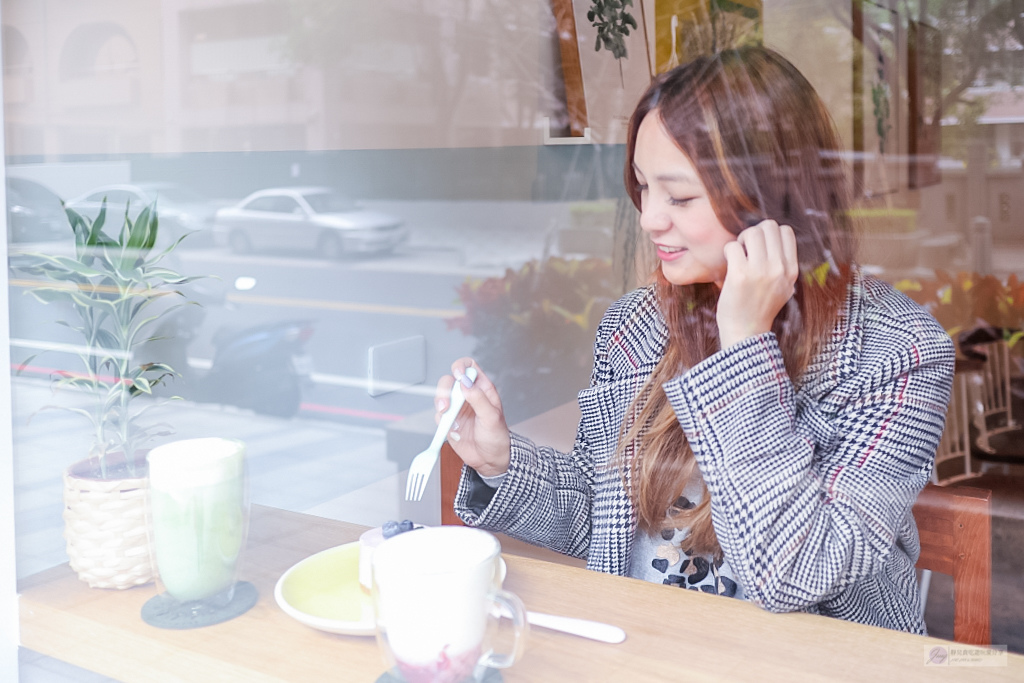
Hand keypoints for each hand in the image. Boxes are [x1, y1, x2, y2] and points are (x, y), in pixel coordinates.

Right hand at [434, 358, 510, 476]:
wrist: (490, 459)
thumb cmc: (497, 437)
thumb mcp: (492, 417)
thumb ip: (478, 398)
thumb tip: (465, 383)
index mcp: (482, 389)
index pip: (469, 367)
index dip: (461, 367)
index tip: (457, 375)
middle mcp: (468, 395)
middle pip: (449, 380)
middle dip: (445, 389)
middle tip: (448, 403)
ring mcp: (457, 408)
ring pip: (441, 396)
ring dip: (441, 404)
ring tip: (448, 416)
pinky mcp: (449, 421)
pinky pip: (439, 415)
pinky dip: (442, 420)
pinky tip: (453, 428)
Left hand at [716, 220, 798, 349]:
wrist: (746, 333)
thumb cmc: (760, 308)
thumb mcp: (783, 287)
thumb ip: (782, 265)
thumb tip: (774, 236)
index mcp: (791, 270)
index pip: (786, 231)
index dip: (770, 234)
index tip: (761, 247)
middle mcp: (779, 269)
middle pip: (769, 226)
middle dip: (755, 232)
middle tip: (747, 249)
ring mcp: (760, 271)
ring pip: (752, 232)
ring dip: (741, 239)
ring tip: (738, 255)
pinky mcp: (739, 275)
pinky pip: (732, 246)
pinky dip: (728, 250)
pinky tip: (729, 263)